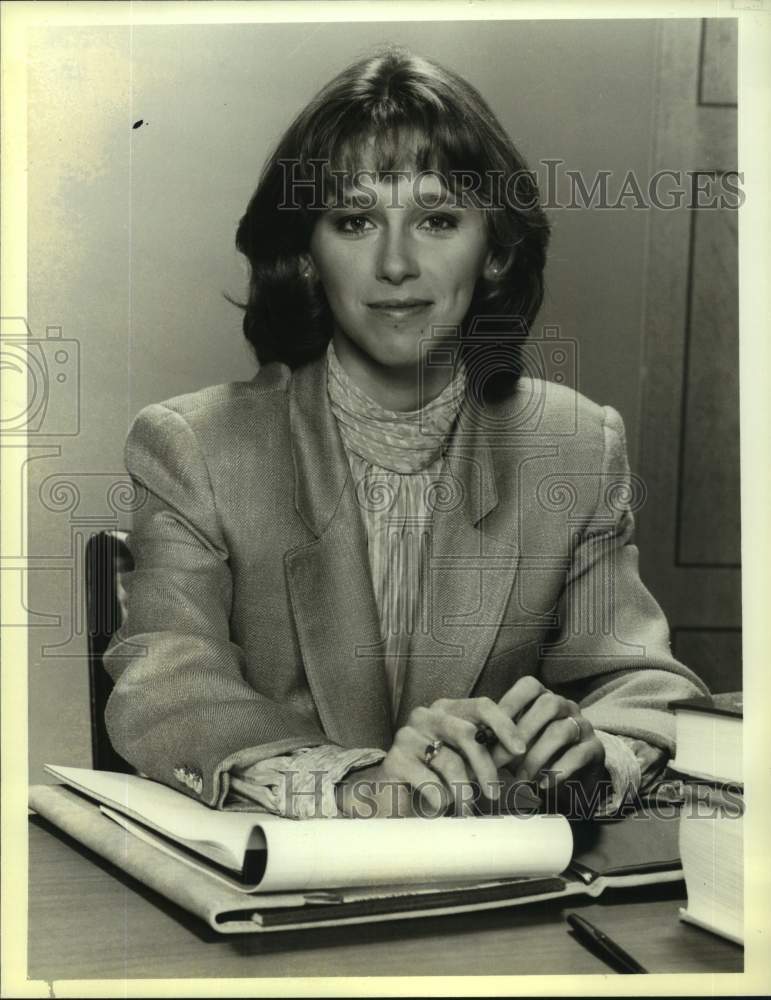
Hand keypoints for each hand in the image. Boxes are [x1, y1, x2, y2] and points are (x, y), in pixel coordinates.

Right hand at [336, 697, 526, 817]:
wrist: (391, 798)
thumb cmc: (438, 777)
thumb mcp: (468, 761)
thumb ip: (490, 751)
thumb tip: (522, 752)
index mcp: (447, 709)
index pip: (481, 705)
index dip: (504, 725)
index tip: (520, 750)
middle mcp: (425, 715)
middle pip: (467, 733)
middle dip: (486, 767)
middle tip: (495, 794)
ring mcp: (407, 736)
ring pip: (451, 762)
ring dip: (464, 792)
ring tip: (465, 808)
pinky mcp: (394, 760)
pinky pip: (431, 782)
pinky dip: (442, 800)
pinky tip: (439, 806)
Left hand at [495, 676, 605, 797]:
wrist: (574, 781)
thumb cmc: (537, 757)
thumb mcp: (517, 745)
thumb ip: (502, 739)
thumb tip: (477, 743)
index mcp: (545, 698)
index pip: (530, 686)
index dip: (510, 703)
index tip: (489, 727)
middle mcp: (567, 707)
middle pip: (549, 704)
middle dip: (522, 730)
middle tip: (502, 758)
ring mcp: (584, 726)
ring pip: (562, 730)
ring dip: (537, 755)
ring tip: (521, 777)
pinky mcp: (596, 749)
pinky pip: (579, 755)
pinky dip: (558, 771)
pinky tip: (543, 785)